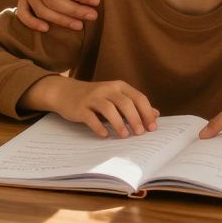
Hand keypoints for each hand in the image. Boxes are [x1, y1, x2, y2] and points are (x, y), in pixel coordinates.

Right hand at [22, 76, 158, 137]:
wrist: (66, 92)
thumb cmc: (95, 97)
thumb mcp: (116, 97)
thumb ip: (135, 104)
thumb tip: (156, 114)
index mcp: (119, 86)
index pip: (138, 98)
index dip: (147, 113)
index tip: (152, 128)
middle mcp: (107, 89)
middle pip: (125, 103)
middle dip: (135, 119)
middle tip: (140, 133)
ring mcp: (93, 98)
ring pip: (109, 109)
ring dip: (119, 123)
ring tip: (124, 135)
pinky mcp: (80, 107)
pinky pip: (91, 117)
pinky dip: (99, 127)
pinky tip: (104, 135)